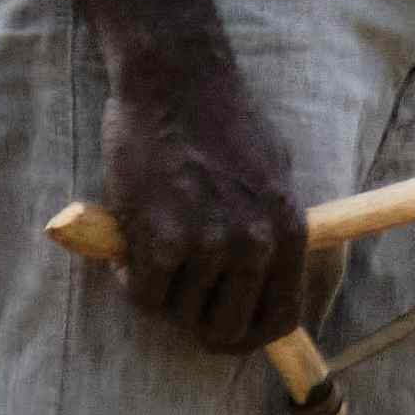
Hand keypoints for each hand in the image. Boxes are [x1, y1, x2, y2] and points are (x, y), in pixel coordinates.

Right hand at [97, 55, 312, 354]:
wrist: (176, 77)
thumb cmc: (221, 119)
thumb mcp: (273, 174)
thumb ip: (271, 230)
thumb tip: (267, 282)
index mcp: (290, 231)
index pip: (278, 322)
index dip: (245, 337)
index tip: (220, 330)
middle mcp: (256, 245)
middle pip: (223, 331)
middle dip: (193, 321)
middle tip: (173, 292)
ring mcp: (211, 245)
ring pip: (176, 313)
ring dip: (157, 292)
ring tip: (149, 251)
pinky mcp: (164, 240)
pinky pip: (142, 295)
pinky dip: (128, 280)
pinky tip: (125, 250)